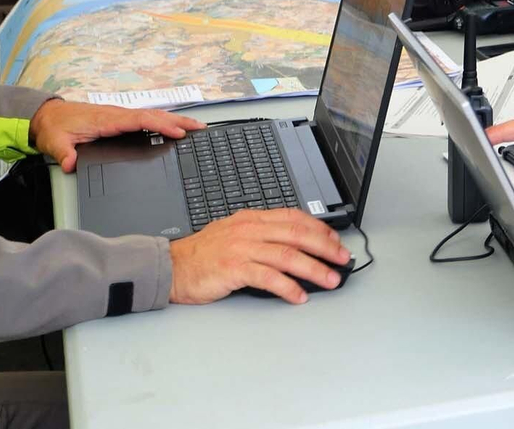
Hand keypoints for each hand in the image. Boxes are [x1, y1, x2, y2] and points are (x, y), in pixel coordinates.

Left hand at [29, 98, 204, 172]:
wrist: (46, 116)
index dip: (161, 125)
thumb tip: (72, 165)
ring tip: (195, 127)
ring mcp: (120, 116)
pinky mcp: (119, 120)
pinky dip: (163, 122)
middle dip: (178, 120)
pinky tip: (172, 128)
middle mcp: (117, 115)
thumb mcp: (55, 142)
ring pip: (153, 116)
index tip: (178, 132)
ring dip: (175, 120)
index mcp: (107, 120)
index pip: (140, 120)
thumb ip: (64, 154)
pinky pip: (146, 119)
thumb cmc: (54, 127)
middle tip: (200, 128)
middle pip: (154, 115)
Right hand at [167, 209, 352, 304]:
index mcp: (253, 219)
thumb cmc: (202, 254)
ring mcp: (242, 248)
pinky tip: (299, 296)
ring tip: (330, 280)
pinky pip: (268, 277)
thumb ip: (262, 234)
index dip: (320, 229)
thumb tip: (294, 244)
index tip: (335, 241)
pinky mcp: (233, 269)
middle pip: (297, 234)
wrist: (170, 266)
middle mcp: (250, 230)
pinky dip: (287, 287)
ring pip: (288, 255)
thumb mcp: (234, 233)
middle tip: (342, 259)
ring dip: (313, 269)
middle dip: (325, 247)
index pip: (295, 218)